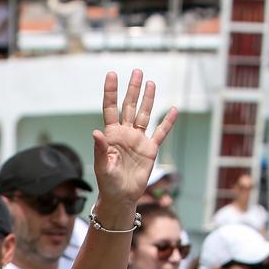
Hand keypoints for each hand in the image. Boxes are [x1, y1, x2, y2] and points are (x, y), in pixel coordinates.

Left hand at [91, 70, 177, 208]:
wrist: (121, 197)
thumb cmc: (107, 183)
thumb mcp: (102, 166)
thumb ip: (100, 149)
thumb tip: (96, 132)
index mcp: (111, 134)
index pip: (110, 108)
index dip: (111, 92)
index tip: (112, 74)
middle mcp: (125, 133)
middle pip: (129, 106)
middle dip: (132, 89)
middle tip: (137, 71)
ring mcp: (138, 140)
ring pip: (144, 114)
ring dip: (148, 99)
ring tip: (150, 82)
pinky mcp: (150, 149)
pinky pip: (160, 133)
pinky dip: (167, 122)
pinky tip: (173, 110)